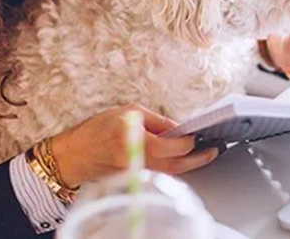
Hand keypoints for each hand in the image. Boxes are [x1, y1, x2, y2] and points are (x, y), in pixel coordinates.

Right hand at [50, 104, 218, 186]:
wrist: (75, 154)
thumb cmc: (98, 129)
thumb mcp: (128, 112)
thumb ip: (157, 121)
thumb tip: (179, 128)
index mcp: (134, 138)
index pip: (170, 146)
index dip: (188, 142)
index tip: (200, 136)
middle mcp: (136, 158)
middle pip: (175, 164)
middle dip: (198, 158)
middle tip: (213, 150)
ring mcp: (136, 172)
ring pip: (170, 171)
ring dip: (190, 164)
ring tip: (205, 153)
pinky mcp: (136, 179)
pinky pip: (161, 173)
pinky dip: (176, 167)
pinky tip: (185, 159)